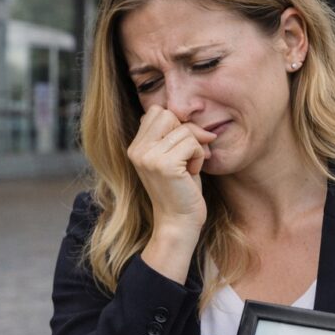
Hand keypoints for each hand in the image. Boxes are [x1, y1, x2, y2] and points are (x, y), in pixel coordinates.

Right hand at [127, 105, 215, 282]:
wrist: (177, 222)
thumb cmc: (180, 190)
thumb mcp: (173, 157)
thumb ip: (173, 135)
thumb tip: (194, 120)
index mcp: (135, 147)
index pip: (156, 112)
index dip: (175, 125)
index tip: (182, 147)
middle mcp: (137, 150)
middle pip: (168, 114)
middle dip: (186, 132)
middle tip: (189, 156)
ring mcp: (148, 157)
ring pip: (184, 129)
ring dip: (195, 148)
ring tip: (189, 169)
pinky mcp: (164, 165)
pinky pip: (193, 143)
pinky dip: (199, 157)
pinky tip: (192, 174)